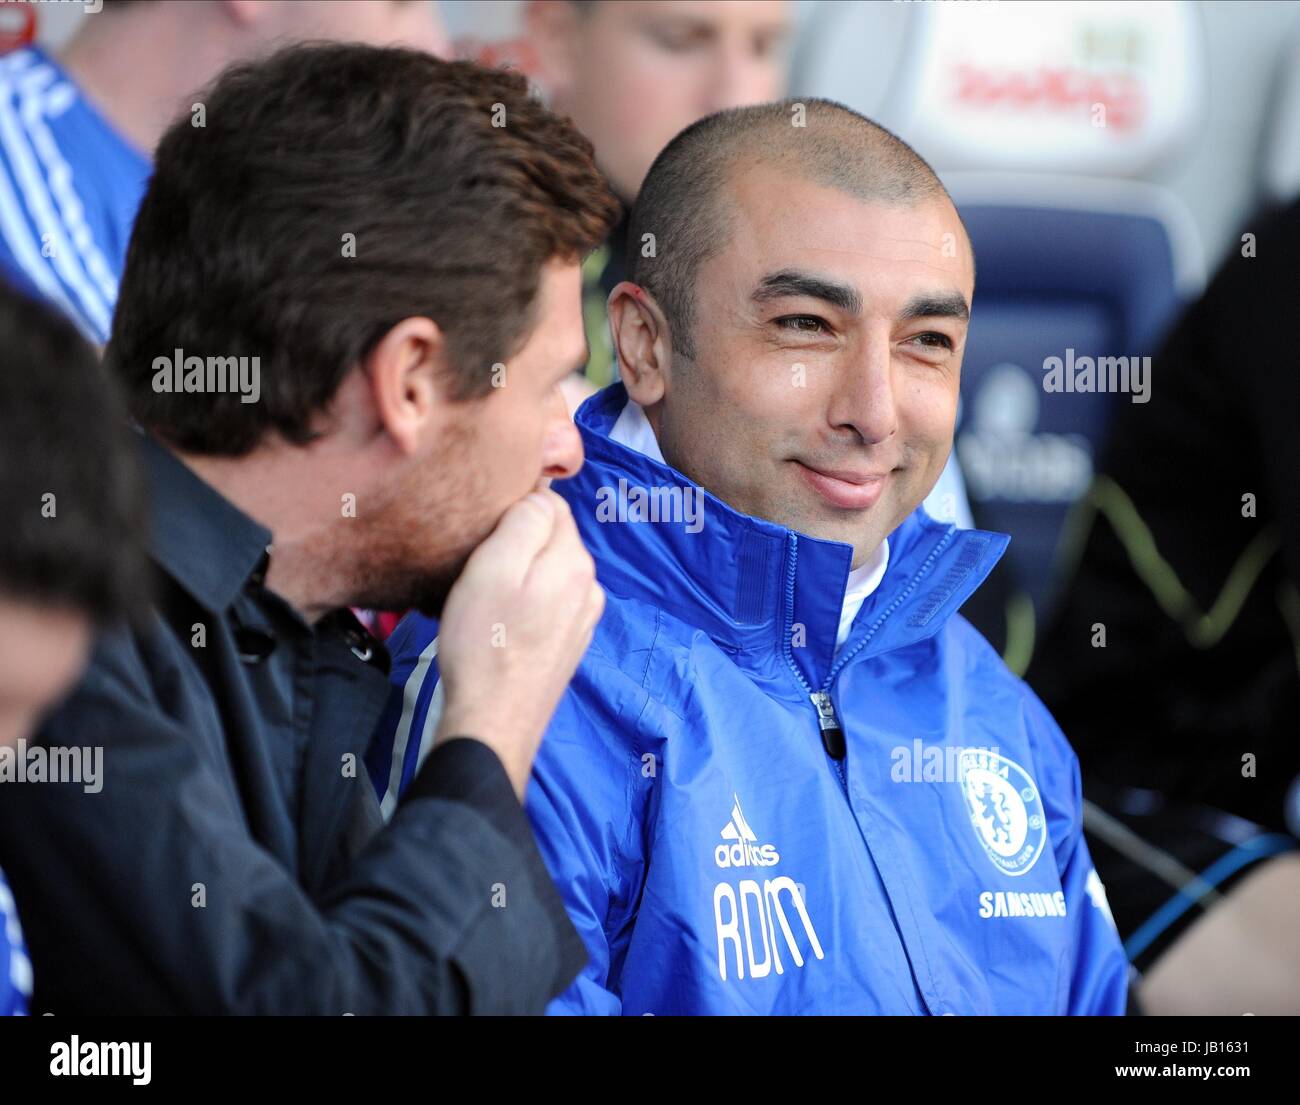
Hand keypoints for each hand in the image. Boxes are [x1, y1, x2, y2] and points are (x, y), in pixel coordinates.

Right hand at [434, 489, 603, 798]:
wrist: (492, 722)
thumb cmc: (484, 645)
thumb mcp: (493, 567)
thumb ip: (524, 521)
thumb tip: (541, 495)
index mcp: (576, 563)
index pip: (551, 505)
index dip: (512, 512)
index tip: (483, 538)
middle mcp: (590, 588)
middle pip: (551, 540)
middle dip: (516, 545)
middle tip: (477, 571)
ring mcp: (582, 619)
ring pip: (547, 573)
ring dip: (519, 576)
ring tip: (484, 601)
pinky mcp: (568, 644)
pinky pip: (546, 604)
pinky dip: (523, 605)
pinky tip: (498, 625)